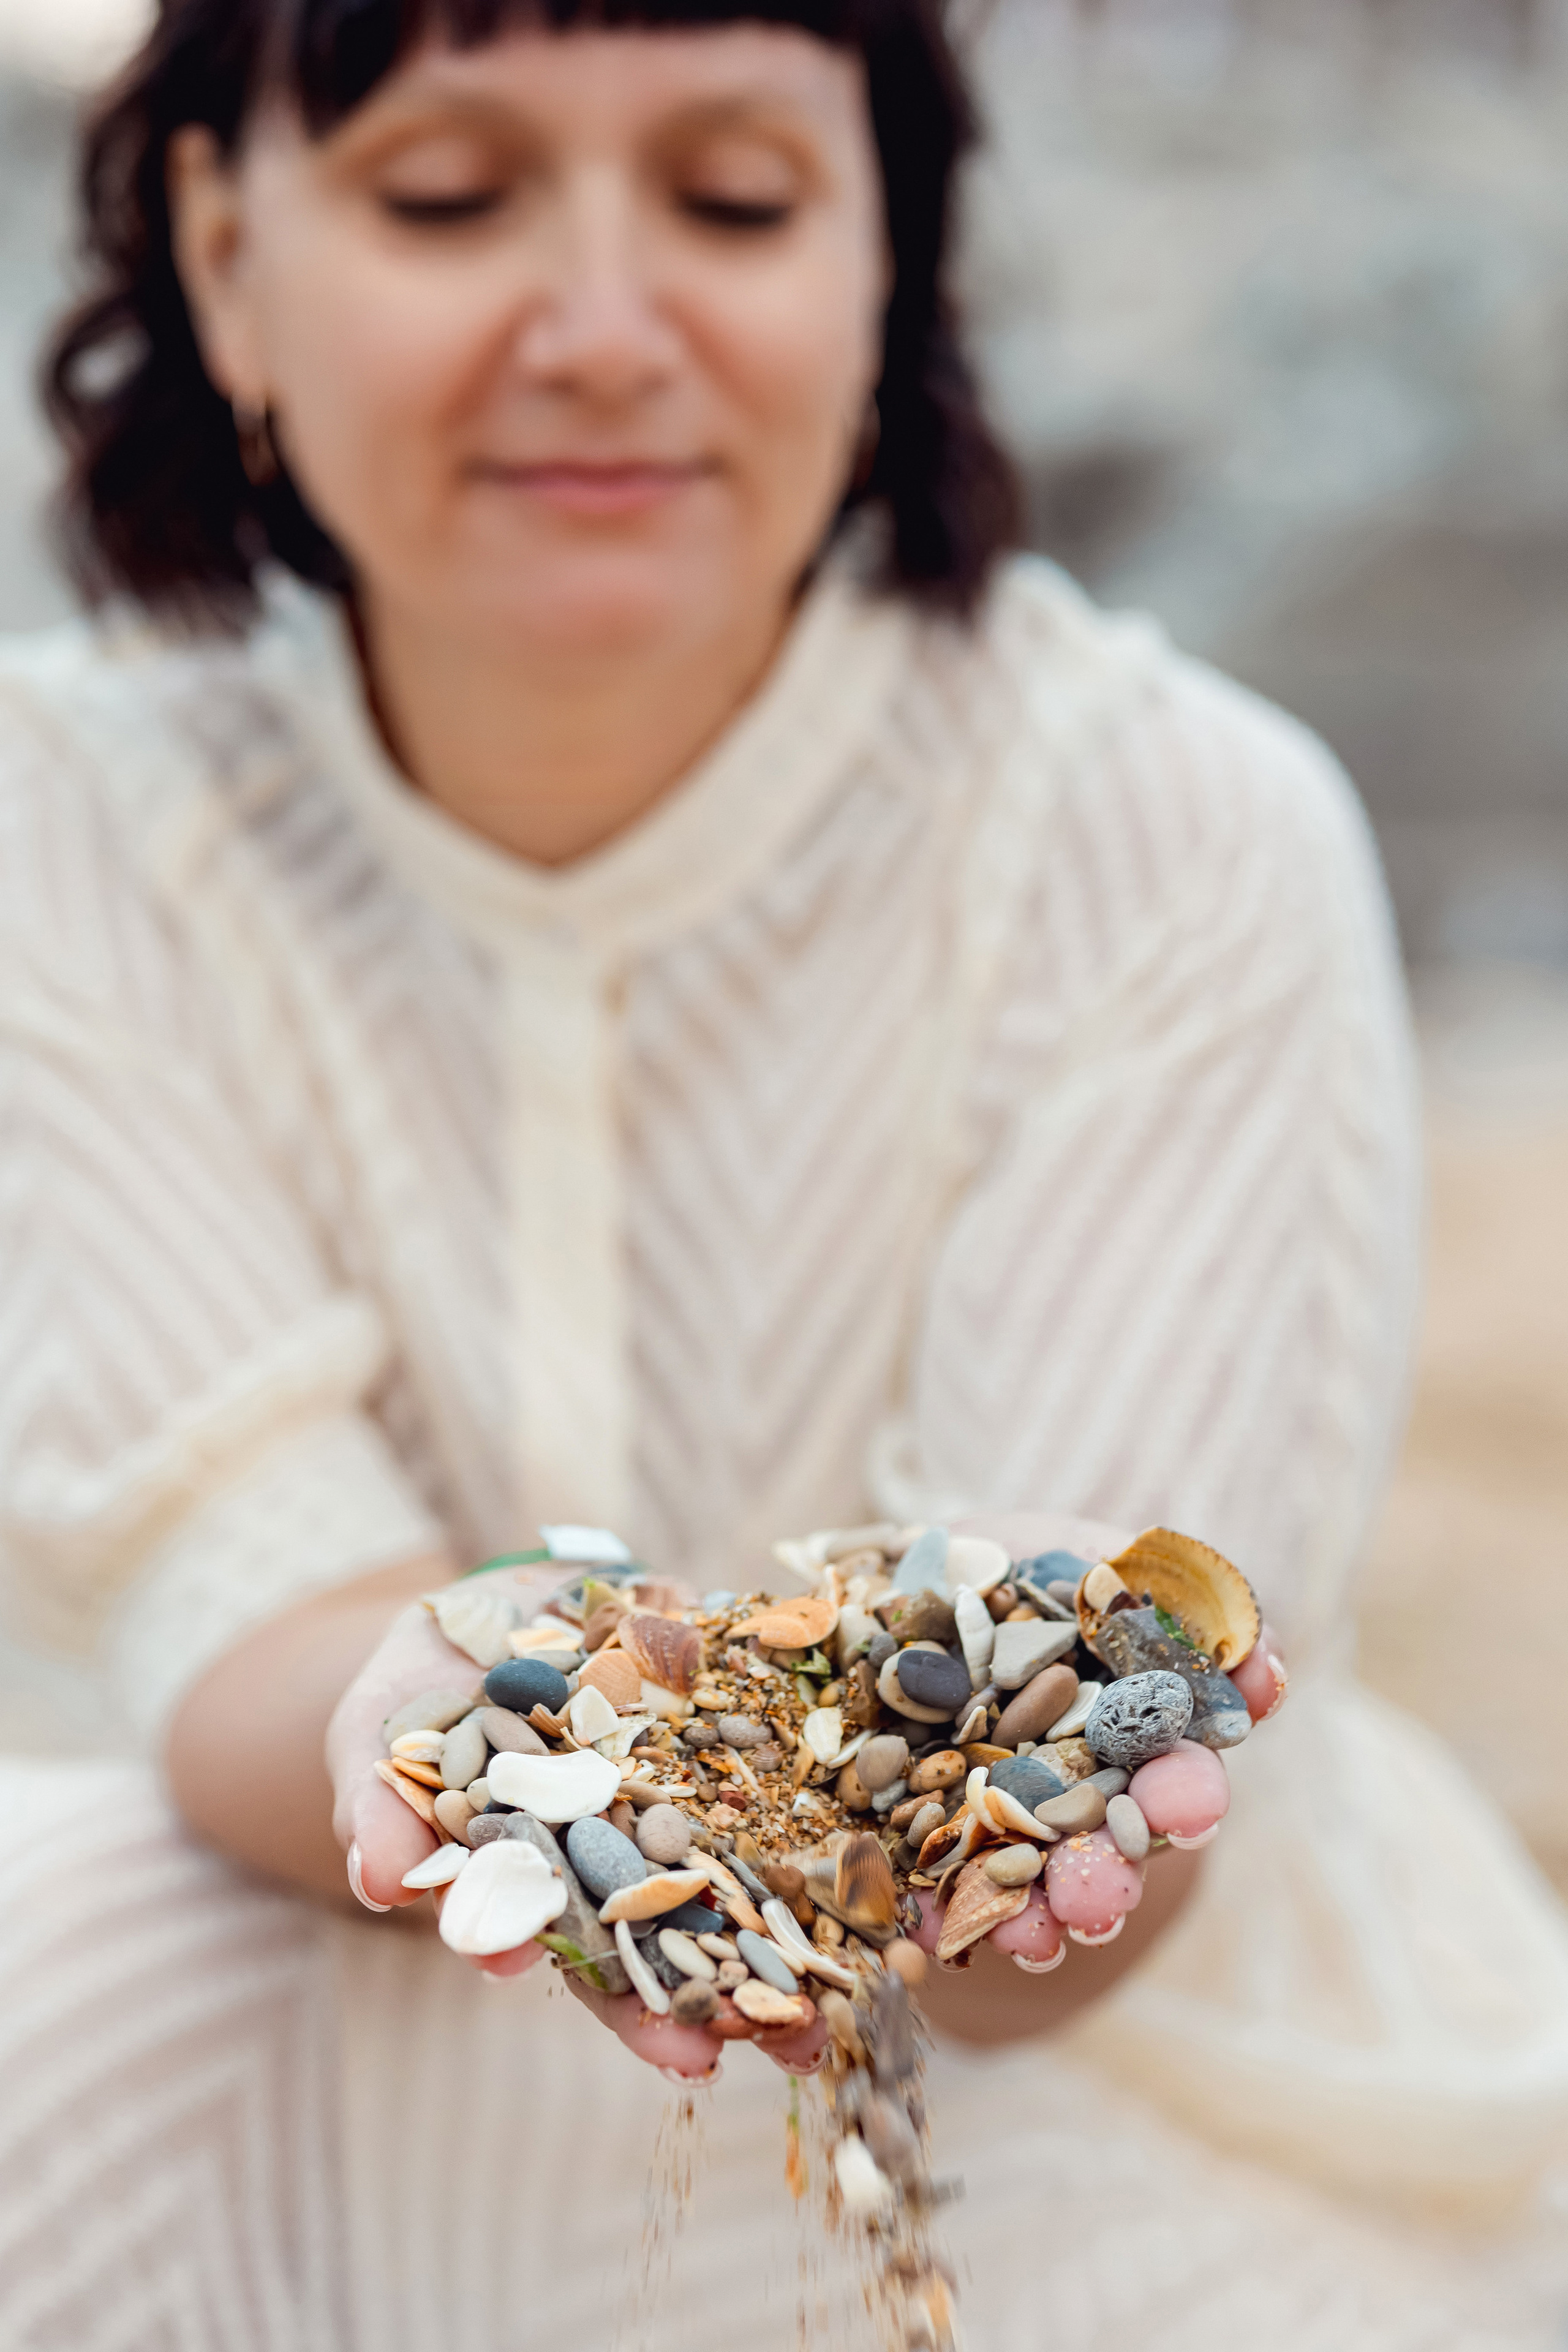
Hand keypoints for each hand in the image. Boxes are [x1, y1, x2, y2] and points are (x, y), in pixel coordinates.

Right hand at [326, 1566, 826, 2084]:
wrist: (496, 1598)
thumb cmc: (420, 1687)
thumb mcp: (382, 1737)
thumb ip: (381, 1808)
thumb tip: (379, 1881)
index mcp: (562, 1880)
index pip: (605, 1964)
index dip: (644, 2010)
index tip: (691, 2058)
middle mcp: (639, 1846)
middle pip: (702, 1929)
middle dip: (762, 1982)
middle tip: (808, 2040)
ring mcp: (694, 1780)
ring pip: (760, 1856)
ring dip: (814, 1910)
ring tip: (873, 1969)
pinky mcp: (736, 1706)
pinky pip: (798, 1747)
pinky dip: (848, 1787)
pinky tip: (905, 1832)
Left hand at [908, 1513, 1286, 1978]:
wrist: (916, 1571)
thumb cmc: (1032, 1563)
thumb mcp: (1110, 1560)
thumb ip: (1187, 1611)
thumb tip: (1264, 1671)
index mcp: (1132, 1742)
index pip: (1170, 1782)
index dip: (1184, 1798)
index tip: (1187, 1806)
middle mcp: (1071, 1797)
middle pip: (1099, 1852)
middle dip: (1104, 1880)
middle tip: (1097, 1901)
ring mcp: (991, 1822)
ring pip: (1020, 1885)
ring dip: (1028, 1918)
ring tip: (1024, 1937)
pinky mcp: (915, 1834)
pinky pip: (924, 1886)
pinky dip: (928, 1913)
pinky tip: (923, 1932)